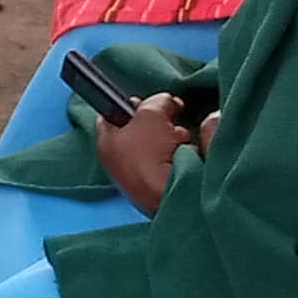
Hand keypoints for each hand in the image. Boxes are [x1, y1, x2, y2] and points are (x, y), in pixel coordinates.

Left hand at [95, 92, 205, 215]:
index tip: (150, 102)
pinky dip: (187, 155)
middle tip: (170, 123)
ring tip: (179, 143)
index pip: (114, 113)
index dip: (134, 104)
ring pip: (165, 144)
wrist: (175, 196)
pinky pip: (179, 160)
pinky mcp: (165, 187)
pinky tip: (189, 156)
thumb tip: (168, 103)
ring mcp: (143, 177)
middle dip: (162, 123)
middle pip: (144, 128)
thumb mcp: (151, 113)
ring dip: (177, 139)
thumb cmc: (151, 156)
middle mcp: (121, 161)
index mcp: (107, 143)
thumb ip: (157, 101)